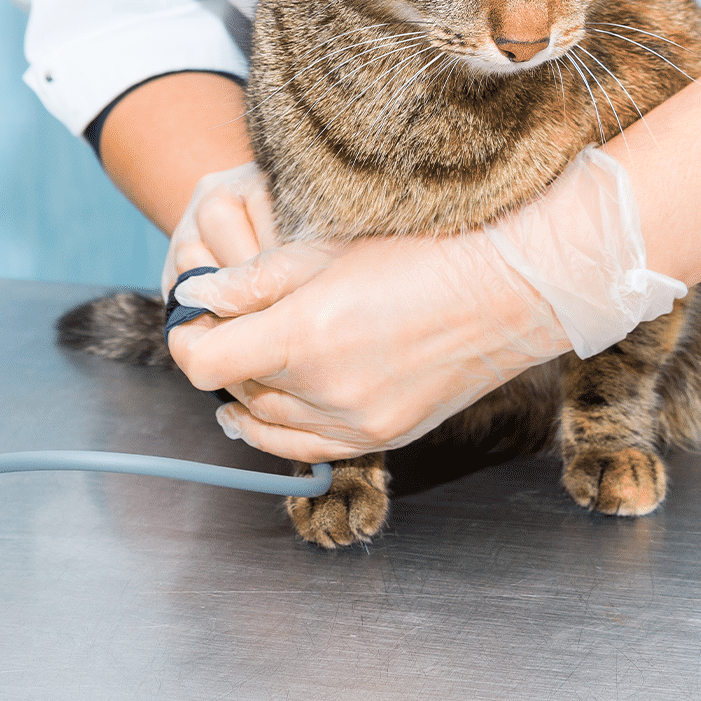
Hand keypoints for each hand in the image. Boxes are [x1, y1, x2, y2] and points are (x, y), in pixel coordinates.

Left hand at [166, 148, 685, 460]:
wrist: (512, 286)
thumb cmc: (425, 251)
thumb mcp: (328, 252)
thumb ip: (254, 280)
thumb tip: (199, 295)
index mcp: (304, 338)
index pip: (205, 362)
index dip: (188, 337)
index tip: (193, 316)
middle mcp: (325, 391)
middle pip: (236, 391)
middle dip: (219, 357)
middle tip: (220, 323)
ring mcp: (358, 423)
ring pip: (269, 426)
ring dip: (246, 396)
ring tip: (235, 371)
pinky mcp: (386, 436)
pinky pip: (310, 449)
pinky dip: (279, 433)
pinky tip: (261, 415)